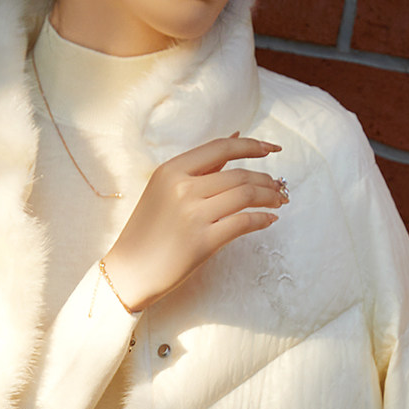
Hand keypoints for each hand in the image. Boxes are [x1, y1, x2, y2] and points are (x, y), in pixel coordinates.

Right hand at [103, 135, 286, 312]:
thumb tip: (236, 136)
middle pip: (239, 175)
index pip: (222, 147)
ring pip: (245, 196)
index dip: (253, 145)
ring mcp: (193, 215)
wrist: (129, 272)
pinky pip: (243, 223)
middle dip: (266, 181)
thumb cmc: (147, 232)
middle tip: (279, 188)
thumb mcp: (164, 190)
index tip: (273, 150)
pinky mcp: (202, 242)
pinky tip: (268, 221)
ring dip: (268, 198)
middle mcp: (182, 188)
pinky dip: (261, 220)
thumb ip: (200, 166)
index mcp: (171, 170)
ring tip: (278, 202)